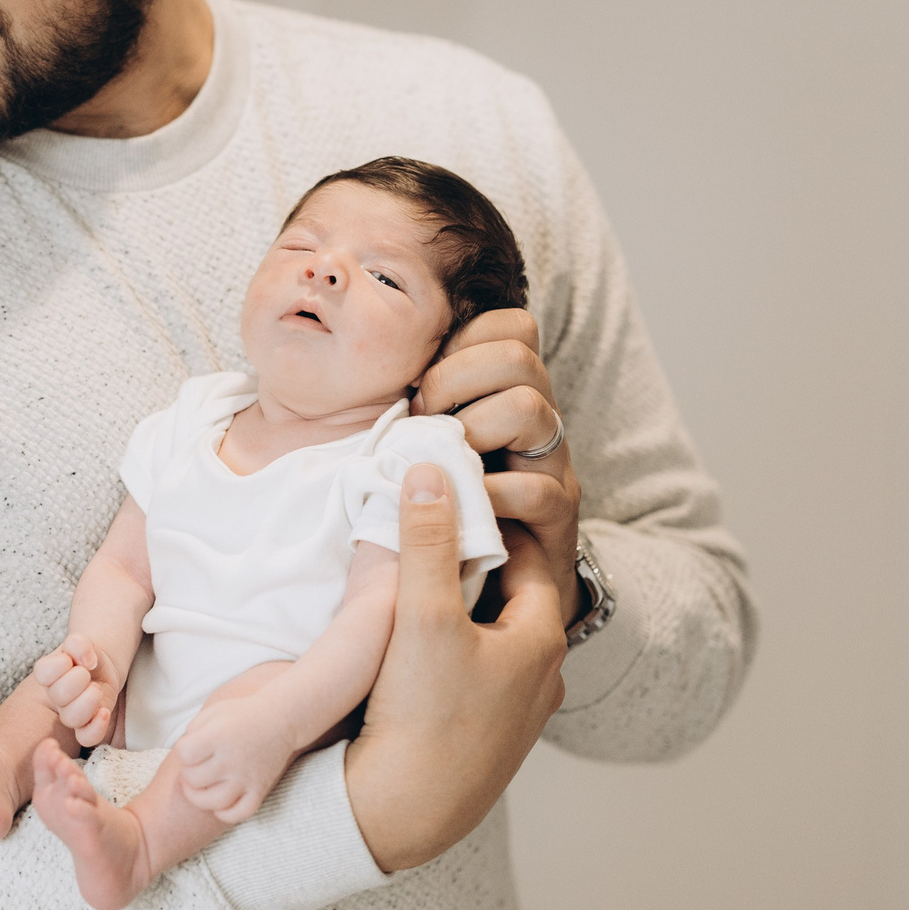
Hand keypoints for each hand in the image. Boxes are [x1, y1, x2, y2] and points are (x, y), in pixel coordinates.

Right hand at [31, 635, 119, 747]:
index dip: (60, 664)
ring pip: (71, 718)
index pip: (43, 673)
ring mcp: (70, 713)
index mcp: (47, 674)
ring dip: (89, 700)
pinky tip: (104, 712)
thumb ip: (78, 643)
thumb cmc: (85, 655)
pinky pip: (87, 738)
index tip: (71, 658)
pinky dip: (96, 727)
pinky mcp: (87, 726)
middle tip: (87, 673)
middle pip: (59, 695)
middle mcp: (55, 697)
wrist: (100, 668)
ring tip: (96, 689)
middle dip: (79, 679)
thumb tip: (87, 660)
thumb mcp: (81, 642)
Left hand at [170, 697, 298, 824]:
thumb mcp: (213, 712)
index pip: (184, 754)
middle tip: (195, 766)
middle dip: (188, 773)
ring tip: (198, 788)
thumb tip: (182, 755)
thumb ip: (192, 730)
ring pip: (213, 802)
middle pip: (194, 779)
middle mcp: (232, 759)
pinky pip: (239, 814)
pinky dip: (224, 814)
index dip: (183, 751)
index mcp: (219, 737)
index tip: (191, 747)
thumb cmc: (242, 715)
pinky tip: (219, 803)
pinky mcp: (259, 790)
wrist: (281, 719)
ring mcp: (246, 778)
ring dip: (198, 798)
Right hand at [342, 462, 565, 870]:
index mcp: (541, 639)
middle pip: (507, 597)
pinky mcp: (484, 741)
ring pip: (489, 640)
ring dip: (458, 614)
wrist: (404, 815)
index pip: (525, 555)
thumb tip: (430, 469)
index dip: (487, 525)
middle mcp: (541, 678)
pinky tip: (407, 657)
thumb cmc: (423, 717)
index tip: (449, 505)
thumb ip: (425, 540)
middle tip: (423, 542)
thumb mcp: (421, 615)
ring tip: (410, 594)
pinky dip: (449, 656)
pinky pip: (473, 679)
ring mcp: (515, 715)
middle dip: (470, 567)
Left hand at [415, 307, 581, 631]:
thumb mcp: (417, 439)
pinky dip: (487, 495)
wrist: (480, 584)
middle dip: (457, 378)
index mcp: (506, 389)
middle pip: (520, 356)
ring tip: (441, 462)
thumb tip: (350, 351)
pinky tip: (458, 507)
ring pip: (530, 409)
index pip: (514, 325)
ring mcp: (551, 464)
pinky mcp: (558, 514)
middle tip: (422, 418)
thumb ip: (406, 398)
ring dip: (471, 430)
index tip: (421, 380)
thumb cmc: (434, 501)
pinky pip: (536, 489)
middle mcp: (538, 418)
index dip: (466, 339)